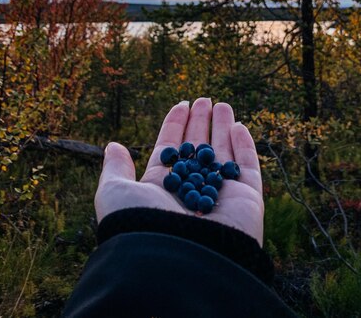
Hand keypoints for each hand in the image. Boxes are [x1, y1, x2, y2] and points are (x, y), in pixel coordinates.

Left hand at [95, 98, 263, 245]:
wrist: (178, 260)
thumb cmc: (141, 224)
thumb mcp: (115, 193)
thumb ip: (116, 169)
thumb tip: (112, 146)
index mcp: (163, 188)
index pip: (172, 149)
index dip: (176, 125)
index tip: (182, 103)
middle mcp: (192, 190)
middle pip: (198, 148)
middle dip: (201, 123)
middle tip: (205, 99)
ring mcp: (220, 195)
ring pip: (223, 154)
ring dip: (224, 128)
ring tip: (222, 103)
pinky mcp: (246, 201)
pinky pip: (248, 169)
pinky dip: (245, 147)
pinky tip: (239, 126)